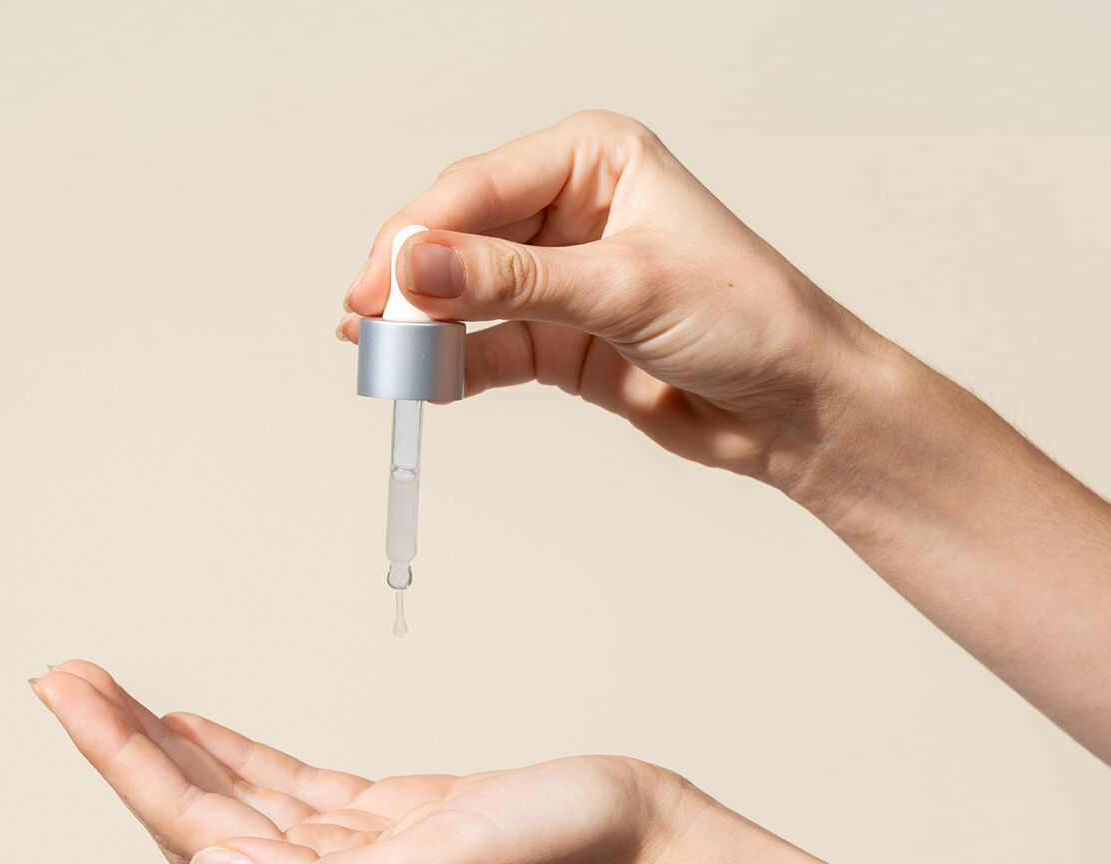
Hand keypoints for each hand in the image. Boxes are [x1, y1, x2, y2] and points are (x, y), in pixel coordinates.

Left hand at [30, 661, 695, 863]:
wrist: (629, 830)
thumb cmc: (558, 847)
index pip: (193, 826)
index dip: (124, 763)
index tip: (72, 699)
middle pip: (194, 806)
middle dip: (123, 743)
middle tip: (65, 678)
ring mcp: (352, 843)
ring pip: (231, 791)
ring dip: (167, 743)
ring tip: (111, 695)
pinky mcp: (384, 812)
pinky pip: (284, 782)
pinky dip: (233, 752)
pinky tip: (199, 729)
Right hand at [339, 108, 875, 490]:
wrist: (792, 404)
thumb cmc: (746, 317)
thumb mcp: (625, 288)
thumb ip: (514, 281)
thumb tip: (419, 266)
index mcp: (594, 160)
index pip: (479, 187)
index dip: (418, 236)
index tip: (378, 285)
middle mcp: (572, 212)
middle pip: (461, 238)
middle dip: (413, 282)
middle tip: (370, 325)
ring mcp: (563, 280)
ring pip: (468, 295)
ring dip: (426, 327)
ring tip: (384, 357)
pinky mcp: (562, 340)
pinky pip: (491, 347)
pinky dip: (458, 364)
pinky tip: (427, 380)